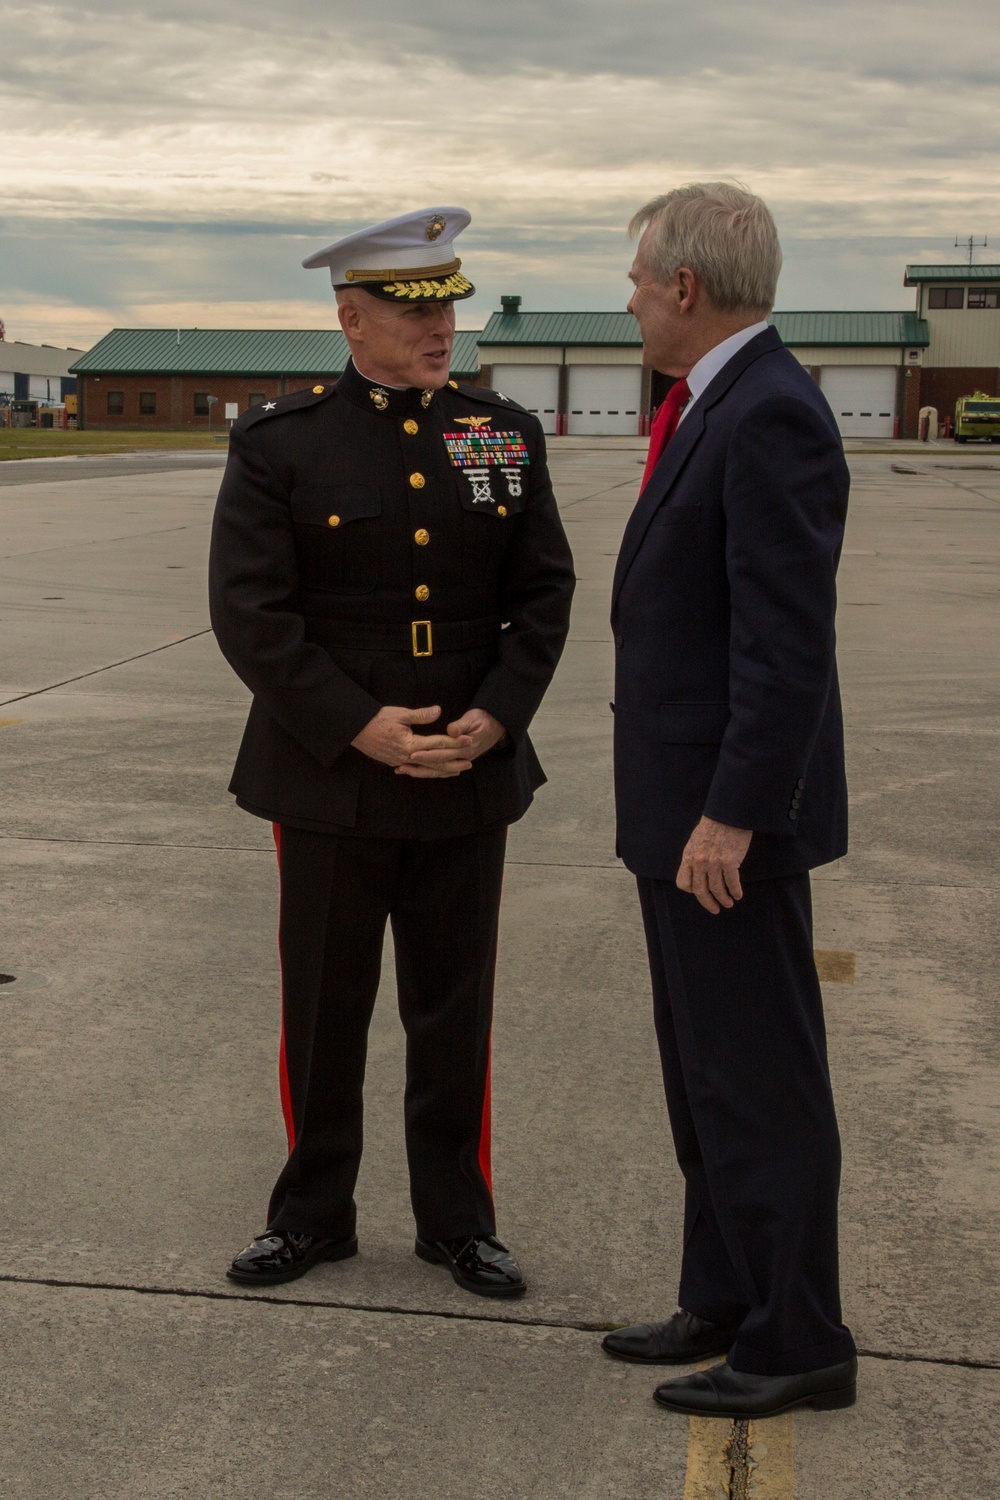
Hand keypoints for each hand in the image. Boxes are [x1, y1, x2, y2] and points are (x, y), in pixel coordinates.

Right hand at [352, 705, 471, 777]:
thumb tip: (438, 711)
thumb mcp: (400, 714)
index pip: (437, 744)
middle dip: (454, 760)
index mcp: (410, 744)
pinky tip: (437, 771)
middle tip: (470, 760)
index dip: (454, 742)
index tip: (468, 740)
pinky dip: (429, 771)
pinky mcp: (396, 762)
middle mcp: (407, 756)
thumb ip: (420, 715)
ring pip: (427, 769)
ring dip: (444, 770)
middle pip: (435, 761)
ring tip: (459, 770)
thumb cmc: (377, 719)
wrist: (355, 730)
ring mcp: (401, 762)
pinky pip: (417, 770)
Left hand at [398, 708, 505, 778]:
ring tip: (402, 770)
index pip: (442, 754)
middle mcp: (462, 758)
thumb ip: (461, 725)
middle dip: (419, 766)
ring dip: (420, 772)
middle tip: (401, 766)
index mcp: (465, 748)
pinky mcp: (457, 761)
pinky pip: (441, 770)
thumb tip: (451, 730)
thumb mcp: (473, 718)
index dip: (427, 755)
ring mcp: (460, 761)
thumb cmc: (483, 719)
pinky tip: (414, 771)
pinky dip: (428, 771)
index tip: (412, 754)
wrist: (496, 726)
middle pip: (437, 766)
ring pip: (437, 771)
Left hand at [676, 816, 752, 913]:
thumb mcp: (696, 841)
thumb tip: (696, 871)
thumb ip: (694, 857)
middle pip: (700, 890)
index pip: (683, 883)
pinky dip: (735, 891)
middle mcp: (699, 862)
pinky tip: (738, 895)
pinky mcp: (729, 861)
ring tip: (728, 903)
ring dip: (723, 899)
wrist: (727, 814)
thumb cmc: (713, 826)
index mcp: (689, 857)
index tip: (700, 893)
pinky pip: (732, 883)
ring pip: (717, 889)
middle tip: (715, 909)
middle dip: (708, 903)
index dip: (692, 891)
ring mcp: (714, 862)